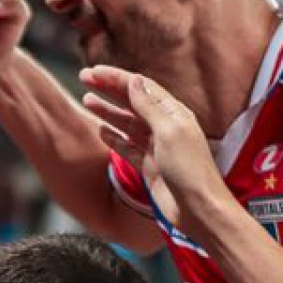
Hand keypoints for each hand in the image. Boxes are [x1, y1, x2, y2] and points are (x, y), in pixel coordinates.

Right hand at [79, 66, 231, 231]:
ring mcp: (156, 147)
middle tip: (84, 78)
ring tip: (86, 100)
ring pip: (127, 123)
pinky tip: (100, 130)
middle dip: (108, 89)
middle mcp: (165, 127)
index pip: (141, 87)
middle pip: (132, 102)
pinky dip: (113, 138)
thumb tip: (135, 80)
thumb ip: (149, 106)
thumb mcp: (169, 132)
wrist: (198, 210)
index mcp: (174, 113)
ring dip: (107, 111)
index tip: (94, 72)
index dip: (117, 78)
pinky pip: (127, 147)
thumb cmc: (190, 170)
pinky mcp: (150, 167)